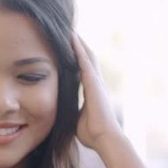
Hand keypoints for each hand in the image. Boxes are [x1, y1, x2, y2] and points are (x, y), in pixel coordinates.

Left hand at [72, 33, 122, 150]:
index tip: (69, 47)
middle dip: (79, 45)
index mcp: (92, 90)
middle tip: (70, 32)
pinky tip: (72, 38)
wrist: (105, 138)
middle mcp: (96, 83)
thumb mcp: (77, 119)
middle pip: (87, 58)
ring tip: (69, 29)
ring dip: (79, 42)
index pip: (83, 69)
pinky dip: (79, 49)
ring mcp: (96, 81)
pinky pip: (85, 62)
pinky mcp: (94, 83)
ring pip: (87, 55)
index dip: (77, 57)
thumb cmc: (92, 133)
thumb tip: (63, 113)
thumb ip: (72, 111)